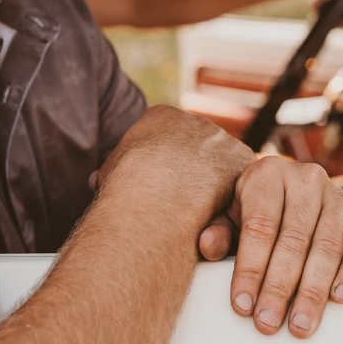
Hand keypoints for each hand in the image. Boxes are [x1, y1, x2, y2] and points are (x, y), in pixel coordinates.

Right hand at [96, 105, 253, 220]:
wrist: (157, 193)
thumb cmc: (126, 186)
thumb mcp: (108, 174)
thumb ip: (110, 171)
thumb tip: (97, 180)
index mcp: (162, 117)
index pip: (165, 138)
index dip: (161, 166)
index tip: (157, 189)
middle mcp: (197, 123)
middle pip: (199, 151)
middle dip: (192, 178)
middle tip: (181, 208)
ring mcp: (224, 142)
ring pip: (222, 171)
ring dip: (213, 195)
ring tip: (198, 223)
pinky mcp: (245, 167)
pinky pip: (239, 189)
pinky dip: (230, 209)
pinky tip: (216, 226)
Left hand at [198, 158, 342, 336]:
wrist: (286, 188)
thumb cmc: (253, 207)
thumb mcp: (229, 213)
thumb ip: (219, 230)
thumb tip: (208, 246)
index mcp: (268, 174)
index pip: (259, 227)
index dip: (250, 269)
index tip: (243, 304)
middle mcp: (306, 180)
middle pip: (293, 241)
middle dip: (279, 288)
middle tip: (268, 321)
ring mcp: (337, 196)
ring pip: (327, 248)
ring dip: (313, 291)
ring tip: (300, 324)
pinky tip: (338, 297)